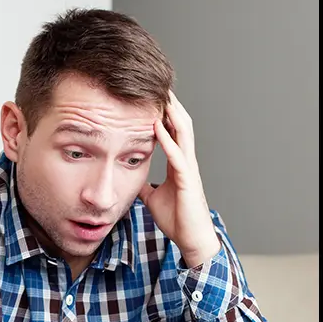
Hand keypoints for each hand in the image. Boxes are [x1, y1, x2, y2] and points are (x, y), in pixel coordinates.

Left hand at [139, 91, 221, 267]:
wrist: (191, 239)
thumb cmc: (177, 219)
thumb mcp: (153, 197)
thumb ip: (145, 184)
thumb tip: (130, 177)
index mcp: (178, 163)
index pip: (173, 130)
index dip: (165, 111)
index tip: (153, 93)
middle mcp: (185, 161)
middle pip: (181, 124)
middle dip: (171, 104)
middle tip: (158, 83)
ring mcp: (188, 169)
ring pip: (183, 133)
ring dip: (172, 114)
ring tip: (161, 95)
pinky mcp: (187, 181)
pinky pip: (177, 155)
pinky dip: (167, 140)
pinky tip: (157, 126)